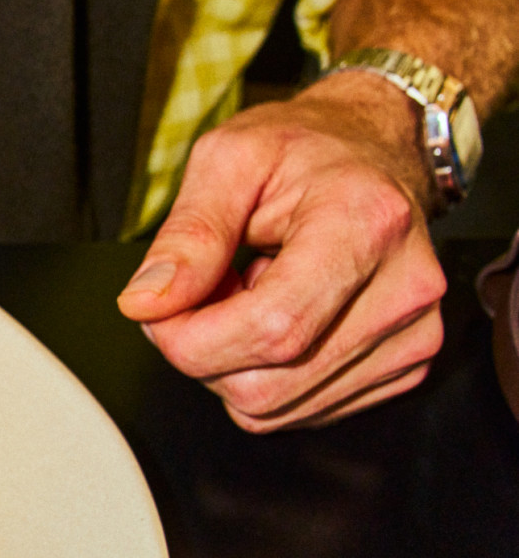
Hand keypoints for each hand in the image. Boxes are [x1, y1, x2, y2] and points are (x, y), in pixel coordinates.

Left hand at [117, 72, 446, 431]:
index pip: (271, 330)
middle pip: (265, 385)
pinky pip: (298, 408)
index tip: (158, 308)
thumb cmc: (304, 149)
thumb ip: (186, 235)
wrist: (374, 152)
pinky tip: (280, 315)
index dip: (190, 338)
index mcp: (366, 225)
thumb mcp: (227, 160)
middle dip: (203, 350)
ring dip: (233, 361)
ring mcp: (412, 335)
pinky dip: (267, 372)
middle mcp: (403, 289)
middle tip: (208, 287)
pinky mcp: (405, 367)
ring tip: (249, 292)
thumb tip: (146, 303)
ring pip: (274, 408)